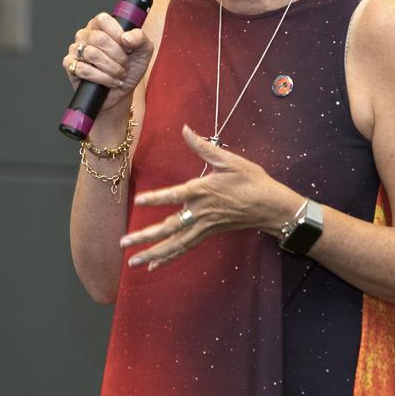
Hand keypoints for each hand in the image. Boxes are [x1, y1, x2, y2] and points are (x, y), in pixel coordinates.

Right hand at [64, 13, 152, 112]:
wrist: (122, 92)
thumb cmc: (130, 68)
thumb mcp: (143, 50)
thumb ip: (140, 38)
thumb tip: (126, 37)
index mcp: (101, 25)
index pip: (103, 19)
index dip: (117, 34)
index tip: (127, 46)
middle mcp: (86, 34)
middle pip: (99, 39)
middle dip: (118, 56)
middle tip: (124, 64)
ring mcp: (76, 49)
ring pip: (92, 54)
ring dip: (111, 69)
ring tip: (118, 73)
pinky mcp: (70, 65)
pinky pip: (84, 69)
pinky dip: (102, 78)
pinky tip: (109, 81)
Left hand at [122, 125, 297, 270]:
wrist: (271, 206)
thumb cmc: (252, 180)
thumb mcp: (230, 160)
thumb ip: (204, 146)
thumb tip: (185, 129)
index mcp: (204, 191)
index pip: (176, 195)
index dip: (157, 198)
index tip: (139, 201)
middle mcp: (201, 212)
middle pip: (170, 227)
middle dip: (145, 237)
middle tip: (123, 243)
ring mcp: (204, 226)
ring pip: (175, 243)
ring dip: (153, 254)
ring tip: (132, 262)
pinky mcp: (208, 233)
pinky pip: (185, 248)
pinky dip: (169, 257)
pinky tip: (153, 266)